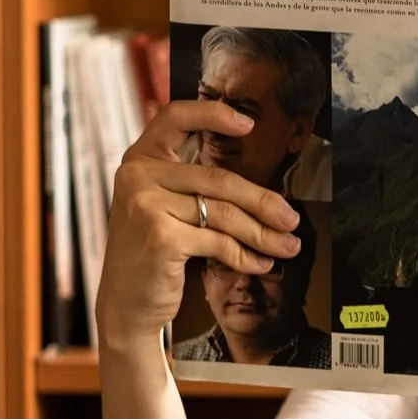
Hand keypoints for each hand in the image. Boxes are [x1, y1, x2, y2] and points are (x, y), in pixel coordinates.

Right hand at [93, 99, 302, 353]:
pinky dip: (246, 255)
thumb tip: (264, 191)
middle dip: (263, 201)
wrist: (125, 305)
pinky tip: (261, 263)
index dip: (212, 113)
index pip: (174, 117)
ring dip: (262, 233)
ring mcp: (146, 205)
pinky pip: (219, 241)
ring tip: (287, 245)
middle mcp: (137, 176)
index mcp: (139, 160)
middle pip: (218, 179)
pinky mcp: (160, 236)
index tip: (248, 124)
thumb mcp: (164, 209)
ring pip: (224, 213)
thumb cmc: (152, 255)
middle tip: (291, 219)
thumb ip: (193, 187)